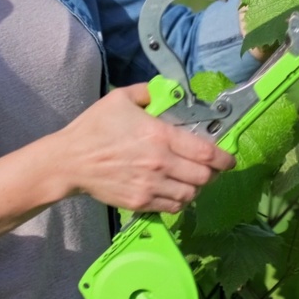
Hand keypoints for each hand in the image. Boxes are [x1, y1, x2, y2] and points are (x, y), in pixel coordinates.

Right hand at [52, 84, 234, 213]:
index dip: (223, 158)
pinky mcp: (140, 203)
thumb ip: (149, 92)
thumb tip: (168, 91)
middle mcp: (160, 163)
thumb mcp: (120, 98)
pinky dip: (180, 201)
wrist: (70, 161)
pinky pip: (173, 207)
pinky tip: (176, 191)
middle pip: (203, 177)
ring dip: (197, 188)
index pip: (205, 152)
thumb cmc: (95, 127)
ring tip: (192, 179)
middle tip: (210, 168)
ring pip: (191, 195)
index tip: (229, 158)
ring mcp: (150, 186)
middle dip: (212, 173)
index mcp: (159, 136)